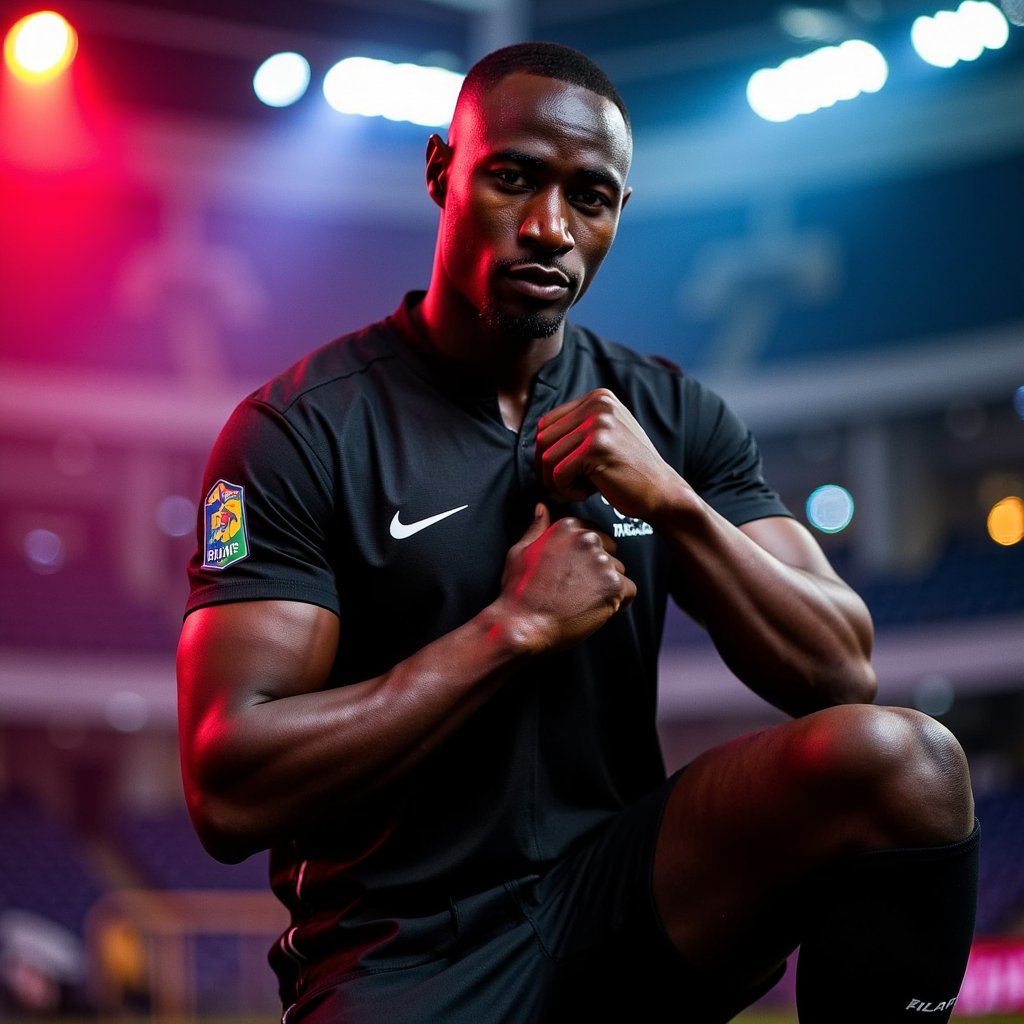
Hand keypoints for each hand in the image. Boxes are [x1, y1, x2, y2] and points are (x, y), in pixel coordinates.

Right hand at [497, 504, 635, 654]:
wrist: (523, 625)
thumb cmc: (519, 592)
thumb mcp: (520, 551)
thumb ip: (537, 528)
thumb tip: (541, 509)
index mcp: (567, 528)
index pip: (595, 534)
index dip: (587, 557)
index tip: (576, 572)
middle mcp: (587, 539)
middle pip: (610, 553)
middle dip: (600, 571)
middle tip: (578, 590)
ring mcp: (602, 561)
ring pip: (620, 573)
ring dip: (608, 587)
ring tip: (584, 601)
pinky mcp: (614, 585)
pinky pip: (630, 591)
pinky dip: (619, 603)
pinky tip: (598, 609)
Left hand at [535, 388, 681, 520]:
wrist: (662, 492)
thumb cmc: (629, 471)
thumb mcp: (605, 437)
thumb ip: (577, 429)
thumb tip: (537, 439)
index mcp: (598, 398)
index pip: (547, 422)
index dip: (545, 452)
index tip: (555, 474)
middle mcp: (598, 404)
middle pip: (542, 438)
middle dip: (545, 469)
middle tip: (560, 488)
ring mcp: (598, 423)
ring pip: (546, 456)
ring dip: (554, 482)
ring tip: (575, 491)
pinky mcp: (596, 447)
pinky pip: (558, 473)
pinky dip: (566, 490)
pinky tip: (586, 494)